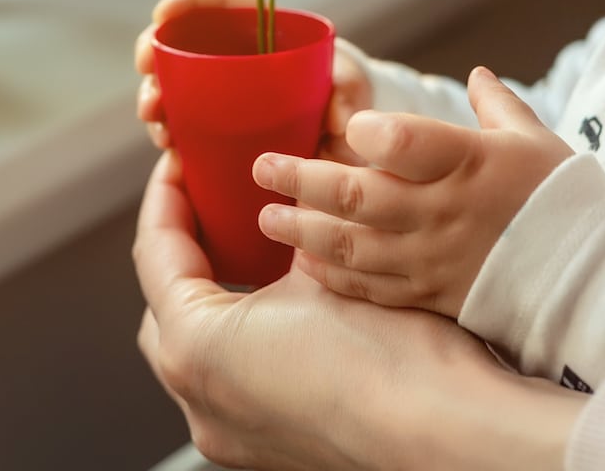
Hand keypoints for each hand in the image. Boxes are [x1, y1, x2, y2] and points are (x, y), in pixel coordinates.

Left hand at [133, 149, 578, 470]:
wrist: (447, 432)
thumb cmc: (393, 358)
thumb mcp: (327, 263)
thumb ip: (287, 231)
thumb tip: (289, 198)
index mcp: (195, 348)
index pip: (156, 251)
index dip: (167, 195)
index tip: (180, 162)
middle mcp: (199, 401)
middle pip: (167, 304)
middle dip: (183, 249)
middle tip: (208, 200)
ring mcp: (230, 433)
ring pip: (198, 346)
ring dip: (215, 296)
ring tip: (248, 247)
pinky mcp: (266, 448)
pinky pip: (235, 377)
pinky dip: (245, 335)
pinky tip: (283, 306)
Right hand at [134, 0, 371, 162]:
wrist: (345, 131)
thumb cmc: (345, 91)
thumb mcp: (350, 83)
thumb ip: (348, 92)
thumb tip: (338, 119)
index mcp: (261, 29)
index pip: (218, 5)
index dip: (186, 2)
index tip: (162, 12)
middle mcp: (233, 56)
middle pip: (183, 44)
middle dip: (156, 55)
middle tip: (146, 71)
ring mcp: (220, 92)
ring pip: (174, 86)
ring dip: (155, 97)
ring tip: (154, 116)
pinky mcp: (215, 125)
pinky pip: (182, 123)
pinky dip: (169, 130)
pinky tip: (167, 145)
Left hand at [253, 66, 572, 318]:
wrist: (592, 282)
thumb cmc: (561, 201)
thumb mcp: (534, 141)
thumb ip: (496, 106)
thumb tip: (475, 75)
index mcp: (470, 162)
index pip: (406, 142)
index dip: (368, 133)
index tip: (345, 125)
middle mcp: (444, 211)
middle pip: (358, 196)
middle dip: (301, 181)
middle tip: (262, 168)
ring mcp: (433, 258)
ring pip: (353, 246)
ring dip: (302, 231)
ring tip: (266, 217)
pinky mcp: (431, 295)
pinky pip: (370, 288)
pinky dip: (333, 276)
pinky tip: (303, 263)